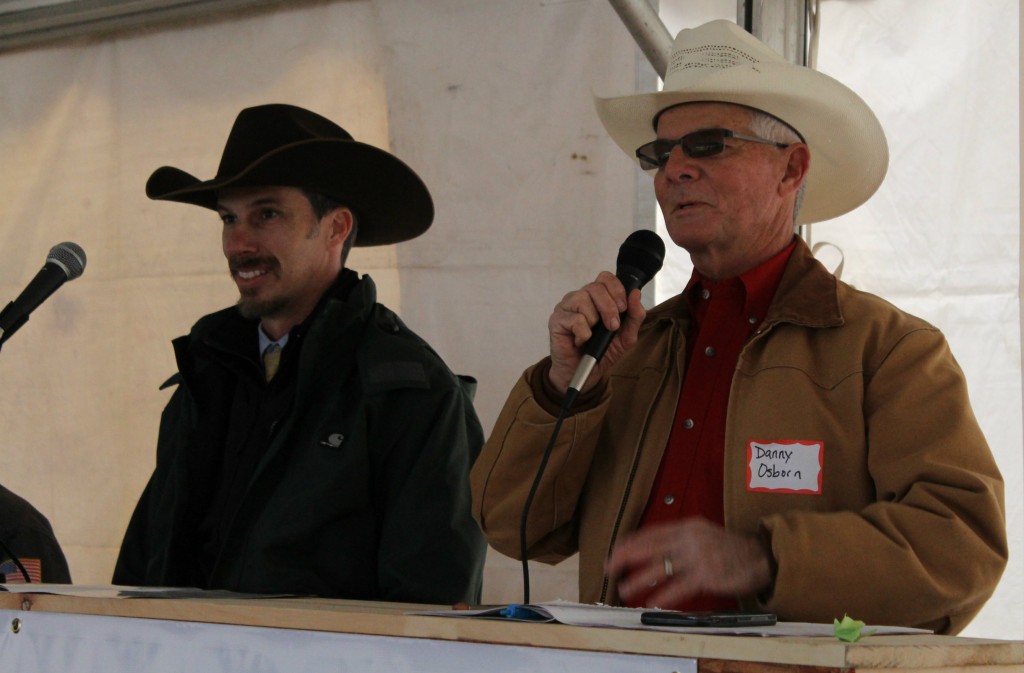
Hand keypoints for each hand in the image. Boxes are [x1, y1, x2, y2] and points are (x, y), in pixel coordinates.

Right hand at [547, 271, 646, 393]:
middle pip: (596, 287)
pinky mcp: (556, 320)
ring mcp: (566, 307)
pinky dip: (583, 334)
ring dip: (594, 322)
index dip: (616, 290)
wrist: (583, 374)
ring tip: (592, 335)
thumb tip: (636, 293)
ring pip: (584, 301)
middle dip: (609, 308)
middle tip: (612, 326)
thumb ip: (634, 316)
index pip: (605, 278)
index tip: (623, 308)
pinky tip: (580, 341)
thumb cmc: (601, 352)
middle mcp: (580, 297)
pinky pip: (575, 319)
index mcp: (596, 297)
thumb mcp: (626, 336)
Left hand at [606, 518, 772, 607]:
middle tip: (609, 566)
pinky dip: (663, 595)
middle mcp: (689, 538)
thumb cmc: (730, 548)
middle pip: (649, 546)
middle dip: (625, 557)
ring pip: (660, 567)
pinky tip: (651, 601)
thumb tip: (652, 551)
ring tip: (624, 588)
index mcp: (686, 526)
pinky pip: (679, 586)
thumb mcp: (702, 534)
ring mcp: (698, 556)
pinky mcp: (707, 575)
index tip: (615, 550)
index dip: (629, 542)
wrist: (760, 556)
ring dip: (638, 579)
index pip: (650, 532)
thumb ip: (679, 540)